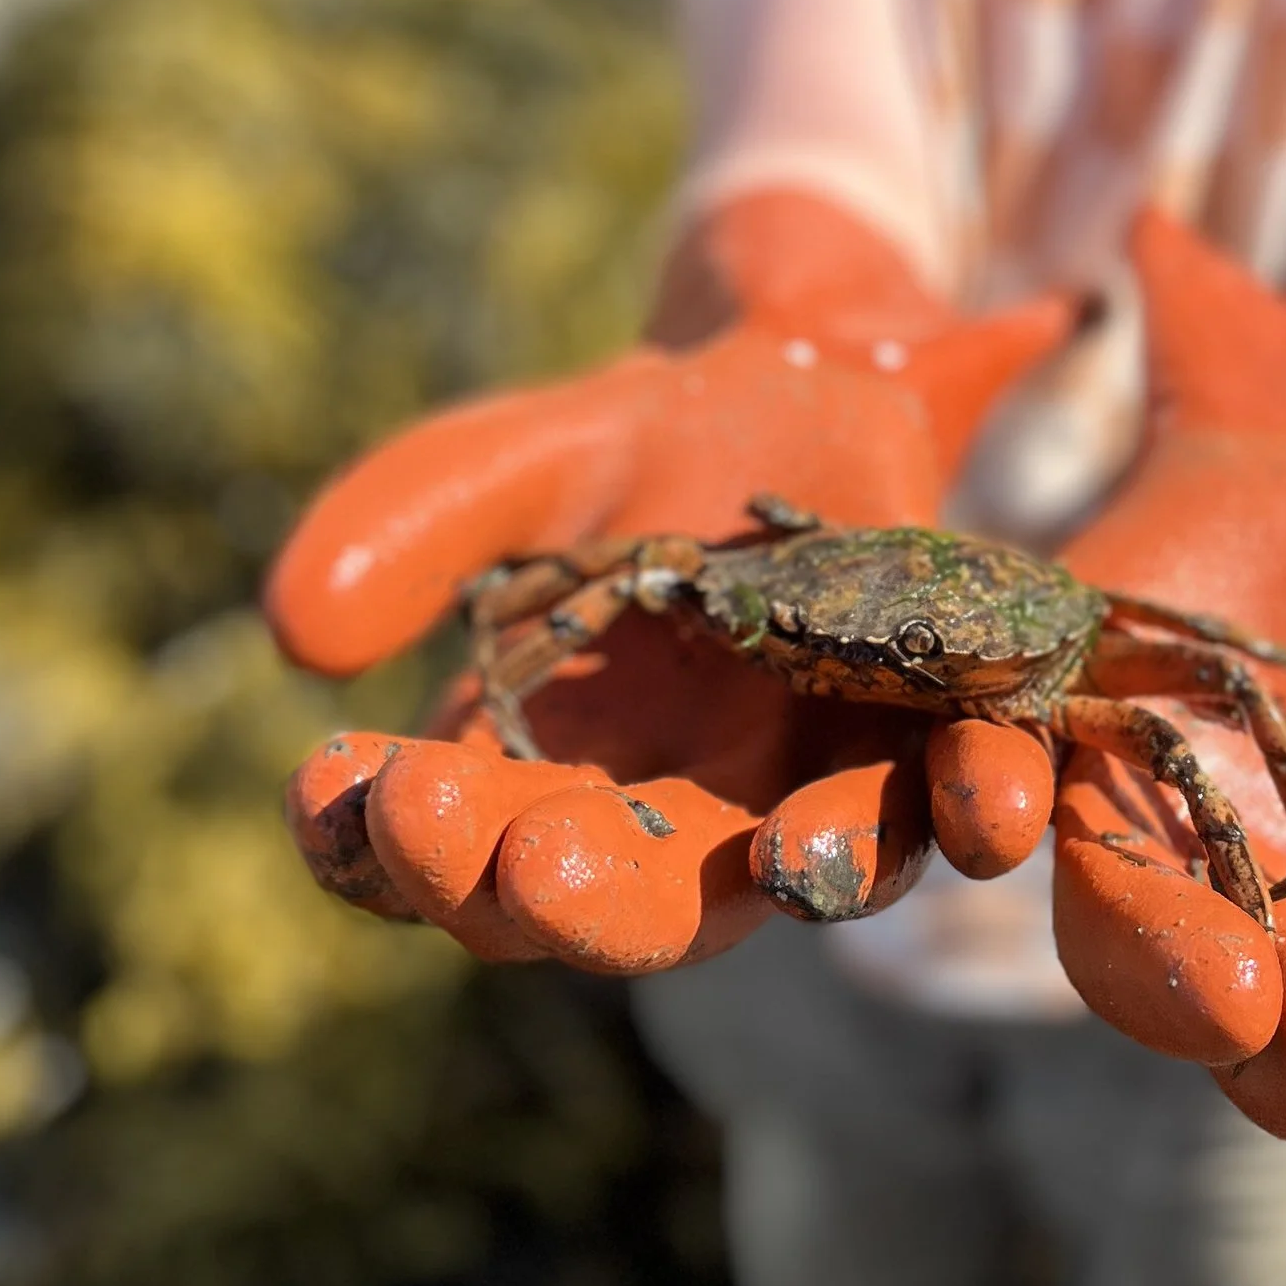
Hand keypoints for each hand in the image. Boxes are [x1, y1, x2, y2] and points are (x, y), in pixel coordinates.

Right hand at [268, 189, 1066, 972]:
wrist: (783, 373)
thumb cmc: (618, 454)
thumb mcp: (497, 472)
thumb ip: (406, 531)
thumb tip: (297, 629)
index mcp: (549, 787)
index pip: (455, 862)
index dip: (392, 849)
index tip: (335, 793)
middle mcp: (685, 823)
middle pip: (624, 911)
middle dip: (567, 901)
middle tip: (513, 867)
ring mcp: (819, 787)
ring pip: (811, 871)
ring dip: (805, 872)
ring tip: (786, 861)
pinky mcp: (942, 727)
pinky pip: (965, 786)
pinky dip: (982, 797)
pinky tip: (987, 799)